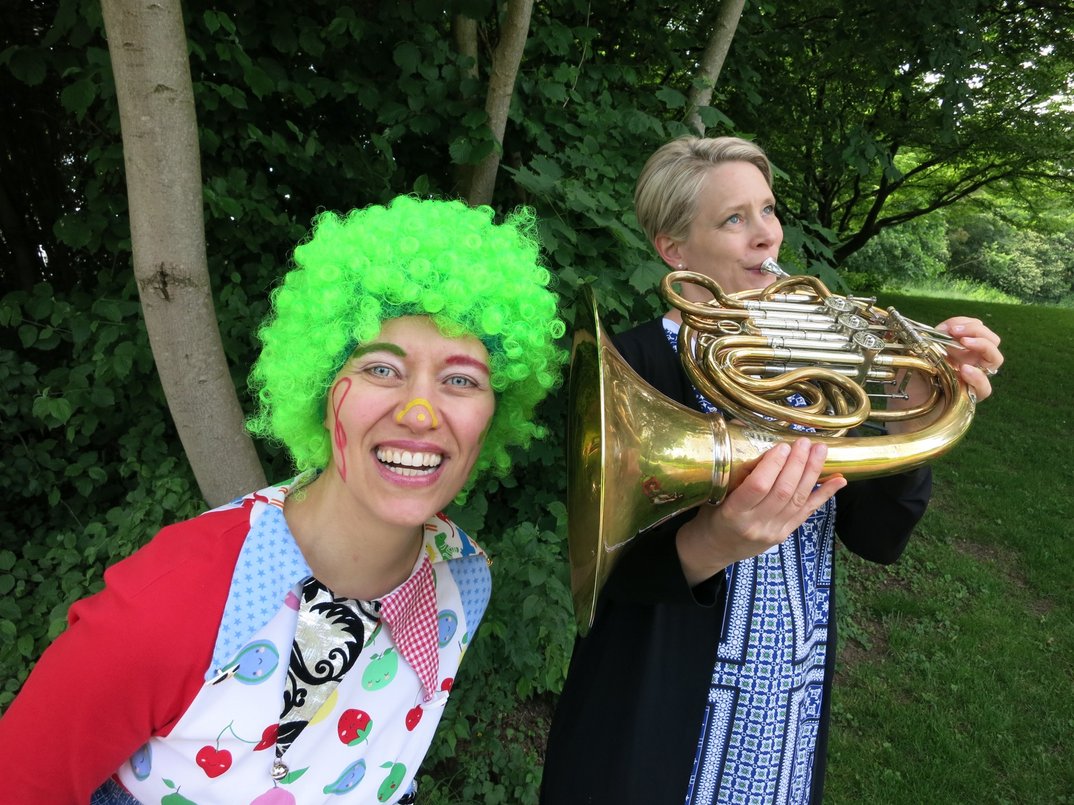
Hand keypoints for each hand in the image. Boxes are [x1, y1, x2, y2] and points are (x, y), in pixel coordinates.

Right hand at [675, 437, 846, 585]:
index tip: (781, 446)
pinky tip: (838, 480)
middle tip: (804, 442)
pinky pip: (807, 512)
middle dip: (797, 464)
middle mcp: (755, 524)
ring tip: (820, 450)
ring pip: (798, 499)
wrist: (714, 549)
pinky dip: (825, 494)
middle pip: (783, 491)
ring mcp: (773, 531)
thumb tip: (742, 427)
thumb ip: (731, 467)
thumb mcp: (713, 493)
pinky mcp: (785, 534)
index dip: (773, 465)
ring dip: (812, 472)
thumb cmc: (711, 516)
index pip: (758, 487)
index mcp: (732, 513)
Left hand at [887, 316, 1002, 433]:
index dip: (963, 323)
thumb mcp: (913, 355)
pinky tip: (965, 370)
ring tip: (964, 343)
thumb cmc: (909, 381)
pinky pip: (986, 387)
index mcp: (959, 348)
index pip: (974, 327)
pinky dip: (978, 376)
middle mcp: (971, 360)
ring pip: (995, 358)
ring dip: (983, 345)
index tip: (946, 327)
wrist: (905, 409)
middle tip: (956, 333)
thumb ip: (924, 341)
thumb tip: (935, 330)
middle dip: (976, 330)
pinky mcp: (972, 396)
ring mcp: (974, 378)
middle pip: (992, 339)